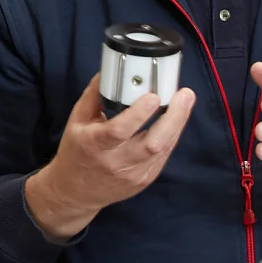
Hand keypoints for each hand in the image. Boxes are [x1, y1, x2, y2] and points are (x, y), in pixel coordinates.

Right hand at [23, 75, 196, 240]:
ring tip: (185, 101)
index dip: (138, 114)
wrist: (76, 192)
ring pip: (163, 149)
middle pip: (152, 143)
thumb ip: (94, 95)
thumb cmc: (76, 152)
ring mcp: (133, 175)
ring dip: (178, 124)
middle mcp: (115, 162)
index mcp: (94, 145)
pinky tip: (176, 119)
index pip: (119, 131)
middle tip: (185, 95)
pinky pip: (164, 156)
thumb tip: (110, 70)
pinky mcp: (144, 180)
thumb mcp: (77, 121)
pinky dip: (172, 136)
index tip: (153, 96)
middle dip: (174, 117)